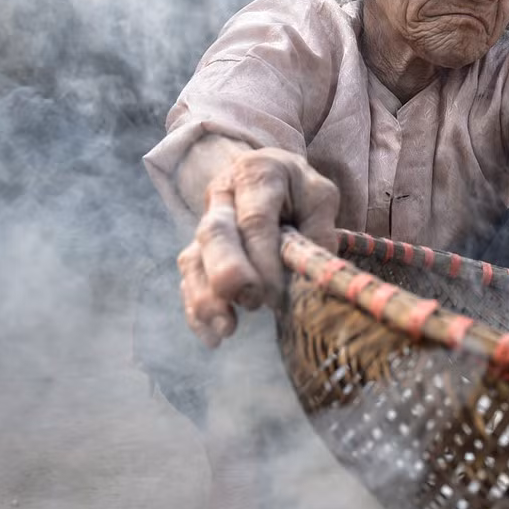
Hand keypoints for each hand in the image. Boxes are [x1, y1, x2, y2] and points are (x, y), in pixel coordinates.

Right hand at [177, 147, 339, 346]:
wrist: (268, 172)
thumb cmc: (300, 191)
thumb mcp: (320, 197)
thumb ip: (320, 230)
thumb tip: (315, 274)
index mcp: (258, 175)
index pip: (254, 220)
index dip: (263, 259)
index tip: (279, 293)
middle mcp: (223, 196)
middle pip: (214, 234)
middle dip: (229, 272)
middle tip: (253, 302)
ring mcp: (205, 223)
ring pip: (193, 258)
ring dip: (206, 297)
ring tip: (227, 329)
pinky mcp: (198, 249)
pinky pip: (188, 280)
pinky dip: (196, 309)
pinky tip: (212, 336)